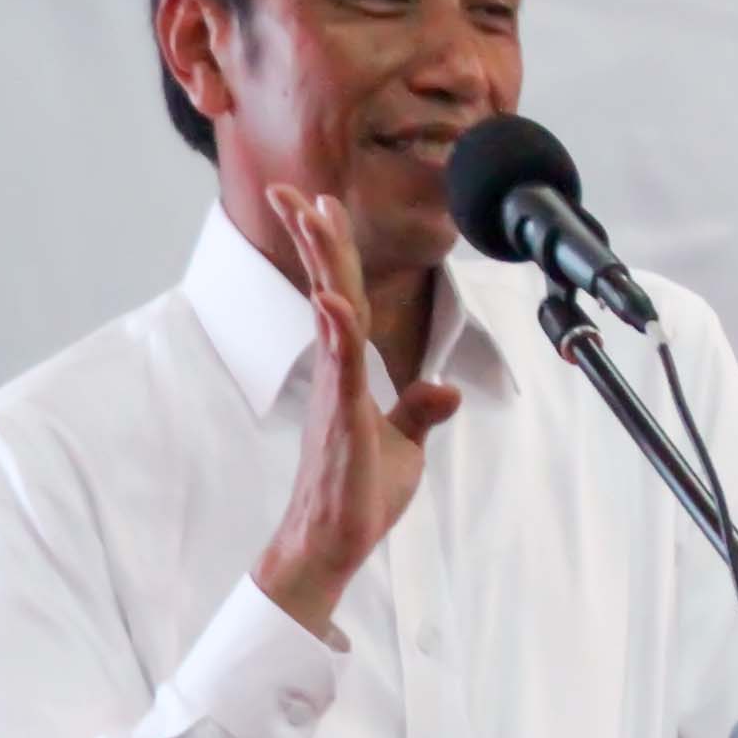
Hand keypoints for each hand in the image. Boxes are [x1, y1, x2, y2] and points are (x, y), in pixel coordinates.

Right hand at [253, 188, 461, 637]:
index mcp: (348, 371)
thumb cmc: (359, 497)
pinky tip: (333, 300)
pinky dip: (338, 331)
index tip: (321, 205)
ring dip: (324, 264)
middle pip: (328, 289)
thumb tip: (445, 388)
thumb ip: (419, 412)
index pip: (343, 296)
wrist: (331, 547)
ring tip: (311, 216)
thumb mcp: (404, 447)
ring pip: (330, 314)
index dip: (335, 251)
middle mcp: (336, 372)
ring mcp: (335, 392)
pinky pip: (341, 367)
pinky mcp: (342, 420)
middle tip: (292, 190)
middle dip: (314, 238)